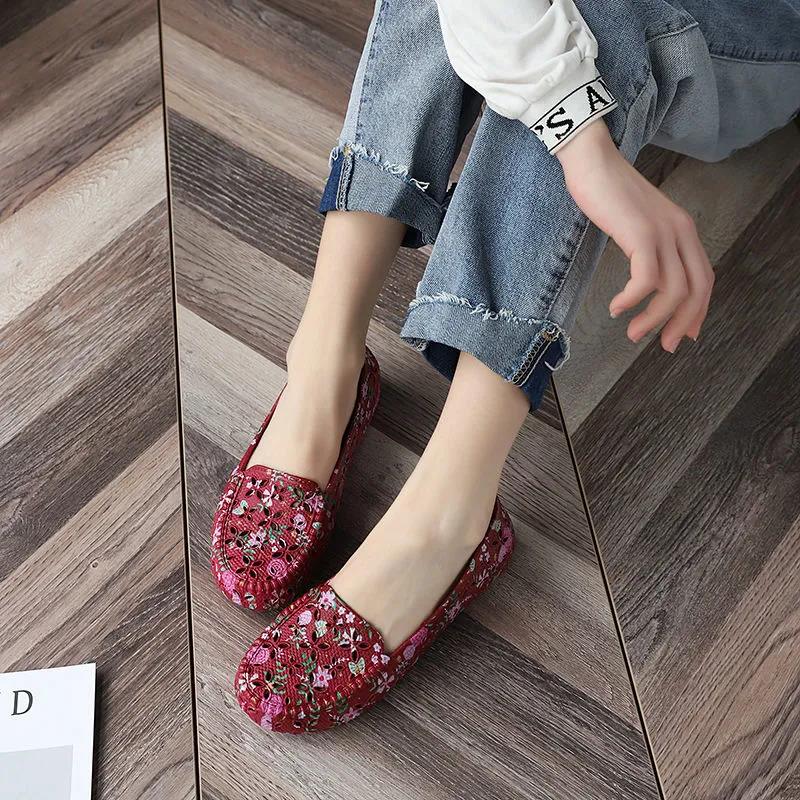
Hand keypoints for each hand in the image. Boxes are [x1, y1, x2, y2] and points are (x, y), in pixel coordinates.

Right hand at [556, 120, 713, 351]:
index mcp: (684, 230)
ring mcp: (663, 232)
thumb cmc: (608, 194)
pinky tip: (617, 307)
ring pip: (672, 290)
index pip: (703, 279)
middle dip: (681, 323)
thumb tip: (652, 287)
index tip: (683, 335)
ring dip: (653, 319)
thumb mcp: (638, 226)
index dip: (697, 312)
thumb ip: (651, 252)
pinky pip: (646, 279)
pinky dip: (632, 300)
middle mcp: (681, 232)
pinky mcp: (641, 234)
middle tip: (664, 345)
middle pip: (695, 290)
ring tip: (632, 332)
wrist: (592, 162)